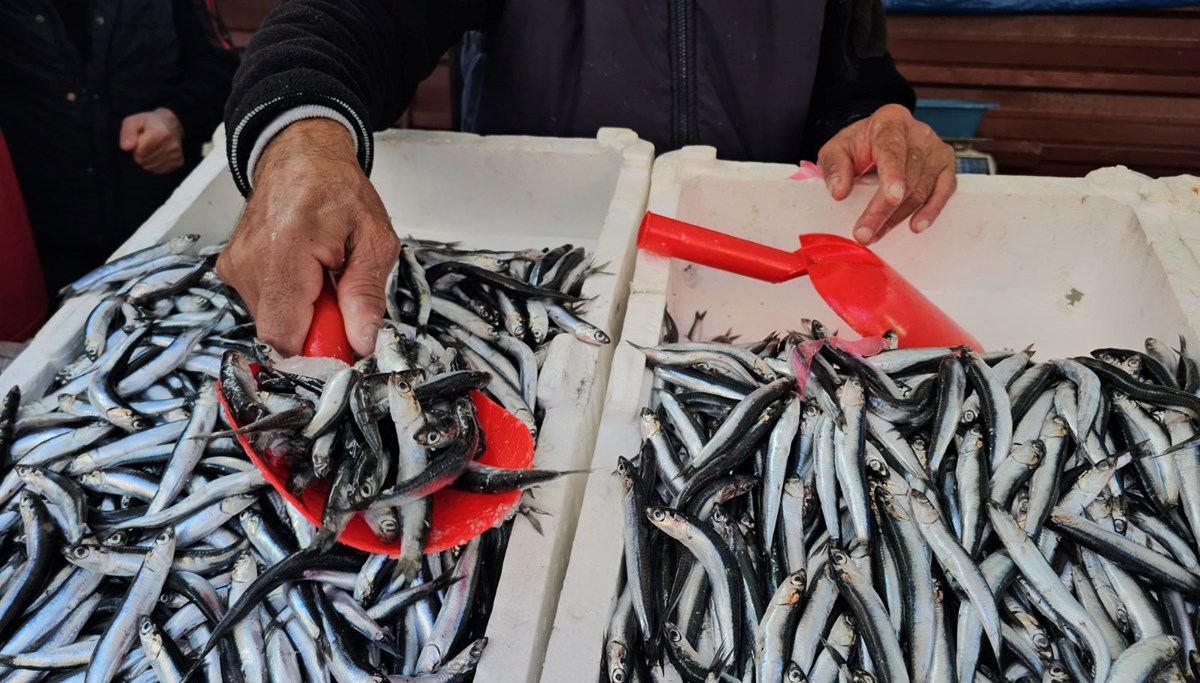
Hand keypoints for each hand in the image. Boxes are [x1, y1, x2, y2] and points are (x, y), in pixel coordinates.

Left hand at [119, 108, 184, 173]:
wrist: (170, 125)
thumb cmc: (149, 122)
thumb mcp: (134, 121)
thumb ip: (127, 132)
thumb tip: (125, 147)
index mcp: (161, 133)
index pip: (139, 151)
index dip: (135, 146)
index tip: (140, 138)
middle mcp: (171, 145)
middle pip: (143, 160)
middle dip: (139, 153)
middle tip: (144, 143)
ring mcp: (176, 155)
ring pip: (149, 166)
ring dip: (146, 159)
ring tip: (151, 148)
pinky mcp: (178, 163)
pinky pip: (157, 170)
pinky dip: (153, 163)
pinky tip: (157, 153)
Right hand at [216, 118, 397, 356]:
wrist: (300, 154)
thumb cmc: (336, 188)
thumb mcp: (374, 239)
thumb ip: (366, 294)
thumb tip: (362, 340)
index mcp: (284, 251)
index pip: (284, 335)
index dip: (317, 349)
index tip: (344, 340)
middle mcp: (250, 261)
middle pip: (279, 333)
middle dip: (316, 330)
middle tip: (340, 298)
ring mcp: (236, 266)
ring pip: (272, 323)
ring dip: (304, 314)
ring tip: (323, 279)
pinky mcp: (233, 269)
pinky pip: (264, 306)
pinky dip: (290, 301)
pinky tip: (305, 275)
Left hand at [818, 103, 956, 244]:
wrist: (878, 138)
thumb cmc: (858, 145)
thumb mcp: (835, 149)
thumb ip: (834, 167)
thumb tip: (840, 192)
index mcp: (891, 121)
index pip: (893, 150)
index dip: (893, 176)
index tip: (891, 198)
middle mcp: (918, 133)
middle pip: (907, 177)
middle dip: (884, 210)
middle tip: (865, 234)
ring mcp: (936, 149)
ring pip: (922, 189)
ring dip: (898, 217)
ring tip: (876, 234)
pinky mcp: (945, 166)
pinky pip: (944, 191)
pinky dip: (931, 210)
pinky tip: (916, 225)